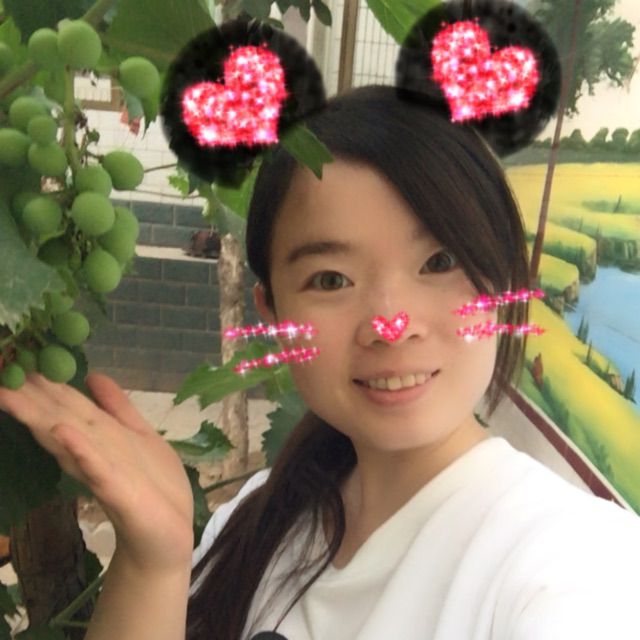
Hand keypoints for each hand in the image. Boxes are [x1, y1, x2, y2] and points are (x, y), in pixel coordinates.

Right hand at [0, 372, 193, 572]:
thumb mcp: (139, 435)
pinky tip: (61, 431)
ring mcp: (102, 470)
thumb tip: (92, 376)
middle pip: (55, 415)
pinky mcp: (119, 491)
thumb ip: (117, 408)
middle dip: (27, 393)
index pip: (63, 402)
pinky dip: (80, 450)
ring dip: (40, 414)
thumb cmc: (153, 486)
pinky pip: (97, 468)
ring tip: (8, 390)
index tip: (11, 356)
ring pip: (67, 436)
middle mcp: (91, 450)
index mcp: (97, 435)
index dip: (39, 380)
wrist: (168, 534)